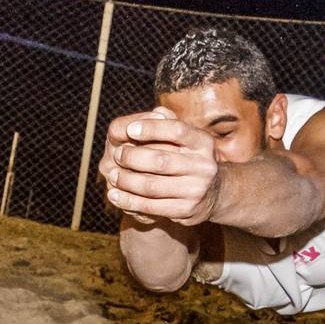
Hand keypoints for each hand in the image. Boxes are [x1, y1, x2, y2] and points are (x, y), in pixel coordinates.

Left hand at [100, 108, 219, 225]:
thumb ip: (168, 123)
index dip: (151, 129)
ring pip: (152, 186)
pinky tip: (115, 195)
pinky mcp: (185, 210)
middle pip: (160, 160)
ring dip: (126, 181)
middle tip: (117, 155)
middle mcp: (203, 166)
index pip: (176, 131)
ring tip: (113, 175)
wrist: (211, 194)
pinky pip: (151, 207)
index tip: (130, 129)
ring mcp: (196, 191)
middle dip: (132, 157)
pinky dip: (128, 201)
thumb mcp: (185, 138)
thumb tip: (156, 112)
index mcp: (203, 143)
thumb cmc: (188, 158)